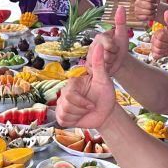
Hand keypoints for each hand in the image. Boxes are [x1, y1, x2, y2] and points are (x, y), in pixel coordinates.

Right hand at [55, 6, 127, 127]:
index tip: (92, 105)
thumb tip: (99, 45)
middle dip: (81, 110)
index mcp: (73, 83)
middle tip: (90, 108)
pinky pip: (62, 120)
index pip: (70, 95)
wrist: (106, 112)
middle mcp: (64, 92)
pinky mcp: (62, 116)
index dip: (82, 103)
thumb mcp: (104, 80)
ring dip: (78, 116)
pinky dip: (73, 121)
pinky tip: (80, 117)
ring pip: (64, 113)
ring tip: (86, 112)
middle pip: (66, 105)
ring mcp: (62, 104)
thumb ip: (99, 63)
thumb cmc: (105, 95)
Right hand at [131, 0, 158, 24]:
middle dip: (154, 6)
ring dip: (153, 12)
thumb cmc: (155, 0)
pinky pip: (146, 18)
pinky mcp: (137, 17)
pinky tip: (151, 15)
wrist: (155, 10)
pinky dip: (151, 17)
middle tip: (155, 6)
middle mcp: (136, 3)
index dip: (155, 0)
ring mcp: (136, 11)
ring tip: (153, 10)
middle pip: (149, 6)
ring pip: (148, 12)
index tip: (155, 0)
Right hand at [150, 9, 167, 59]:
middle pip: (159, 43)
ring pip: (158, 50)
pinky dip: (162, 54)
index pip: (161, 36)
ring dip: (165, 49)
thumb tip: (167, 11)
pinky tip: (165, 52)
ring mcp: (153, 47)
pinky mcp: (155, 54)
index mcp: (156, 33)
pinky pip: (156, 55)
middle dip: (167, 43)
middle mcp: (153, 40)